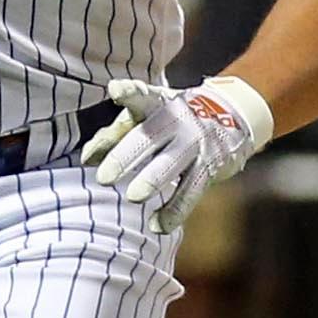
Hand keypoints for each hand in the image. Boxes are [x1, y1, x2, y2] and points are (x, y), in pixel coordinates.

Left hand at [82, 75, 273, 231]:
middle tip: (103, 178)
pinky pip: (192, 190)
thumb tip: (86, 159)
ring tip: (133, 197)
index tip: (115, 91)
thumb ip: (112, 136)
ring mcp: (195, 142)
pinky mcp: (210, 166)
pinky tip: (158, 226)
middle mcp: (177, 119)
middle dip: (126, 156)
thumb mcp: (144, 118)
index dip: (129, 92)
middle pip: (149, 136)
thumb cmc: (170, 118)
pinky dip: (176, 210)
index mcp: (156, 103)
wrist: (231, 113)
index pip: (141, 95)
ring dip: (153, 180)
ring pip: (172, 162)